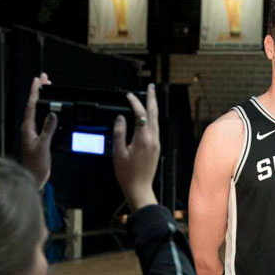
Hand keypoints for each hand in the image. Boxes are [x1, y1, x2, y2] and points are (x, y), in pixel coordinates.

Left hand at [21, 73, 56, 188]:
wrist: (33, 177)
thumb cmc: (35, 164)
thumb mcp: (43, 146)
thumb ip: (48, 129)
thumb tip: (53, 114)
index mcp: (28, 127)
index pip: (32, 105)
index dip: (36, 91)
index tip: (39, 80)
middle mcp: (29, 128)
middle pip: (34, 105)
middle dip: (40, 91)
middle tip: (45, 78)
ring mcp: (33, 132)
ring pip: (38, 111)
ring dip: (44, 100)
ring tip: (48, 90)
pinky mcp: (38, 138)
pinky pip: (43, 120)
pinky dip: (48, 112)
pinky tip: (53, 111)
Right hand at [113, 83, 159, 211]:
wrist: (139, 188)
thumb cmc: (127, 173)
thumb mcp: (118, 152)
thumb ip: (120, 133)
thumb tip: (121, 118)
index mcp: (143, 139)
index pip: (141, 114)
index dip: (135, 103)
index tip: (128, 96)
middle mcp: (153, 139)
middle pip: (154, 114)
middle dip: (152, 99)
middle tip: (151, 86)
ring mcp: (156, 143)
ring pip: (156, 120)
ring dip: (153, 107)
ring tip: (150, 97)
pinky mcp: (156, 147)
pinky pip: (155, 128)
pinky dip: (151, 118)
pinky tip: (148, 116)